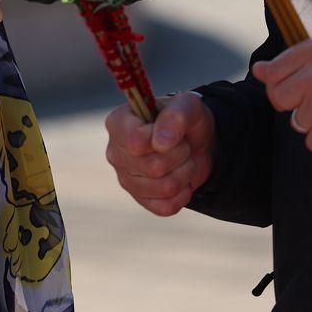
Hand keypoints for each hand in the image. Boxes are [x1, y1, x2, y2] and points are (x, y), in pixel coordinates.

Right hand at [103, 93, 214, 216]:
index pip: (136, 141)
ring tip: (183, 159)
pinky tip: (181, 179)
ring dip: (185, 173)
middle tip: (183, 144)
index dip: (164, 139)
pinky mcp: (141, 200)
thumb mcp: (188, 105)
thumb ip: (175, 116)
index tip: (173, 130)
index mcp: (118, 123)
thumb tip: (160, 143)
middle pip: (154, 167)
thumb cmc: (184, 119)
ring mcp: (126, 179)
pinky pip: (166, 207)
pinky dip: (183, 194)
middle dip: (181, 155)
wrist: (196, 141)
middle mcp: (115, 152)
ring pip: (164, 188)